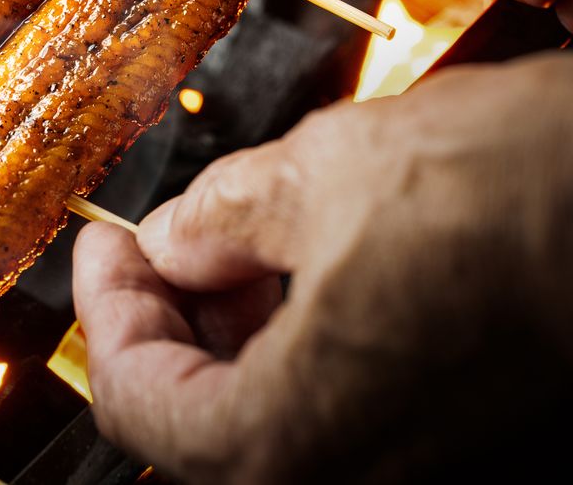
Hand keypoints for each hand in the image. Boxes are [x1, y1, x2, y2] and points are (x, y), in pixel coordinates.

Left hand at [73, 53, 572, 482]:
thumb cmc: (522, 193)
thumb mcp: (324, 174)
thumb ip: (218, 219)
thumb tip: (175, 236)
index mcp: (299, 437)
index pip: (139, 403)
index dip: (108, 309)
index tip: (106, 243)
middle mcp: (360, 477)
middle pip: (200, 424)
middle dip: (170, 321)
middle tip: (169, 240)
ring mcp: (422, 463)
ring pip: (273, 417)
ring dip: (235, 332)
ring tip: (242, 239)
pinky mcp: (469, 435)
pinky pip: (347, 407)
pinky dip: (303, 344)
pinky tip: (312, 265)